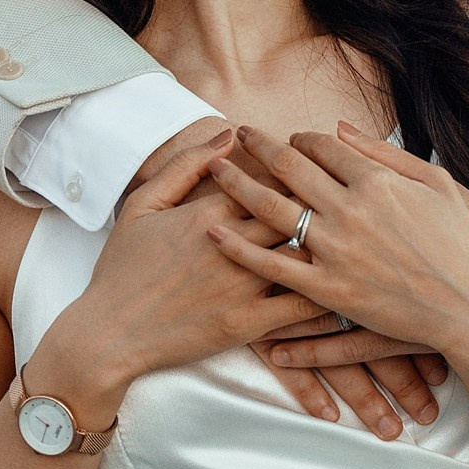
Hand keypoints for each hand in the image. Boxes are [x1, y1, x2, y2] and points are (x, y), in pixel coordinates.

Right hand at [31, 129, 325, 422]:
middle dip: (325, 202)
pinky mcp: (247, 325)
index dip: (298, 169)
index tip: (316, 163)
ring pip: (304, 257)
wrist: (108, 333)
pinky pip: (300, 309)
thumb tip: (227, 135)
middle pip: (295, 212)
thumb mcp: (144, 204)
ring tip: (360, 236)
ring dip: (334, 246)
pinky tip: (350, 288)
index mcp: (208, 213)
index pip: (268, 178)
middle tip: (351, 195)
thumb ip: (186, 166)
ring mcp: (242, 287)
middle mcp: (231, 246)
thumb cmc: (122, 267)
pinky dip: (328, 296)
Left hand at [195, 141, 451, 439]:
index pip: (323, 147)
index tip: (289, 139)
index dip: (300, 138)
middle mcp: (351, 210)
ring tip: (215, 168)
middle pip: (289, 167)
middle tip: (239, 135)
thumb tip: (340, 127)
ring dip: (238, 182)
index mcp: (377, 181)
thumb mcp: (436, 184)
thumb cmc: (457, 245)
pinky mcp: (326, 289)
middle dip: (260, 146)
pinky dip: (239, 246)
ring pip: (271, 208)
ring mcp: (336, 250)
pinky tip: (214, 230)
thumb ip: (386, 153)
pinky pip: (271, 265)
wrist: (466, 308)